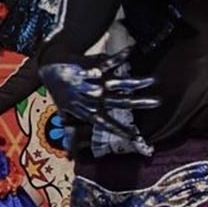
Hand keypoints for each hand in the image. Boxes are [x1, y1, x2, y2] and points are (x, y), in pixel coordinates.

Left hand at [39, 55, 158, 148]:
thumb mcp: (63, 114)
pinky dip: (120, 56)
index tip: (137, 137)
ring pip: (116, 83)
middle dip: (138, 103)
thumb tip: (69, 155)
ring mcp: (92, 81)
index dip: (121, 131)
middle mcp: (92, 97)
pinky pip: (108, 61)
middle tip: (158, 102)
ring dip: (135, 81)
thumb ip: (70, 133)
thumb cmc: (59, 93)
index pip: (106, 123)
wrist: (49, 67)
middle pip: (118, 102)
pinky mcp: (91, 66)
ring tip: (152, 79)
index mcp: (87, 110)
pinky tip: (133, 50)